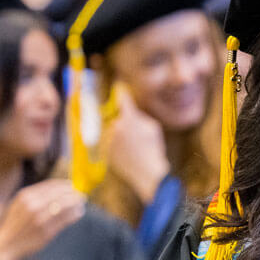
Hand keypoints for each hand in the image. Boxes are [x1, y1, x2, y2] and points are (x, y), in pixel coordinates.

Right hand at [0, 179, 84, 259]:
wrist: (5, 246)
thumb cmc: (14, 225)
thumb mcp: (18, 206)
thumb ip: (33, 197)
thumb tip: (56, 189)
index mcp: (25, 196)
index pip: (50, 185)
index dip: (63, 184)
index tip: (72, 185)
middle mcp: (32, 205)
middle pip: (60, 194)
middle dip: (73, 193)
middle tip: (80, 194)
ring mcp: (40, 218)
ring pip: (65, 205)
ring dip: (76, 203)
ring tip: (81, 203)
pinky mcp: (46, 231)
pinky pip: (66, 219)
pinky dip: (75, 214)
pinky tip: (79, 212)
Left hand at [105, 83, 169, 203]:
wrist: (148, 173)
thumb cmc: (154, 149)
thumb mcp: (153, 127)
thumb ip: (139, 116)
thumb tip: (131, 110)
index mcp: (128, 118)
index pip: (122, 98)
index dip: (120, 91)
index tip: (118, 85)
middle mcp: (114, 126)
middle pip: (115, 117)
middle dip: (123, 121)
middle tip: (136, 134)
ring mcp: (108, 139)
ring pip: (112, 130)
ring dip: (119, 134)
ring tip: (134, 147)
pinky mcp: (105, 150)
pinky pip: (109, 142)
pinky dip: (116, 145)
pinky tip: (128, 153)